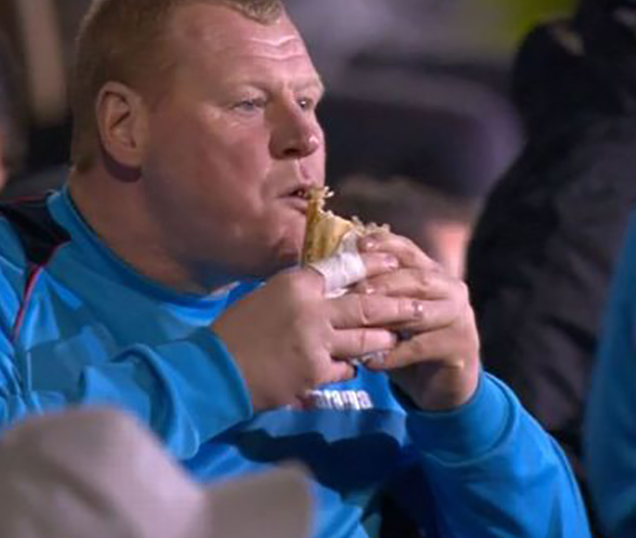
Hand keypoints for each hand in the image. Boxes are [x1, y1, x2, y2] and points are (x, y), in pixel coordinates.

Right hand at [213, 253, 424, 411]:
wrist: (215, 369)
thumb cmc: (236, 330)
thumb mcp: (266, 296)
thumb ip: (300, 291)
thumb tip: (328, 285)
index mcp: (296, 284)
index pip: (344, 268)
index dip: (373, 265)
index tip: (394, 261)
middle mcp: (311, 310)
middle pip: (366, 304)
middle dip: (397, 306)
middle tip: (419, 305)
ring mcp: (316, 343)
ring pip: (365, 340)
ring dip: (382, 339)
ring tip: (396, 336)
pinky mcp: (315, 373)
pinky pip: (347, 369)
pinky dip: (352, 367)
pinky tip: (356, 366)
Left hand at [355, 232, 480, 411]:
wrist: (443, 383)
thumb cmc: (410, 341)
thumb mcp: (392, 313)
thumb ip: (376, 294)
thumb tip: (334, 278)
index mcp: (433, 273)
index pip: (409, 251)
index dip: (385, 245)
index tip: (359, 246)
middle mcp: (451, 290)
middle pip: (417, 278)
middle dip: (383, 283)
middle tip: (354, 292)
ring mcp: (459, 317)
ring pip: (420, 312)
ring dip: (387, 318)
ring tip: (359, 325)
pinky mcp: (459, 347)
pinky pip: (421, 348)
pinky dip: (393, 354)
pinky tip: (371, 361)